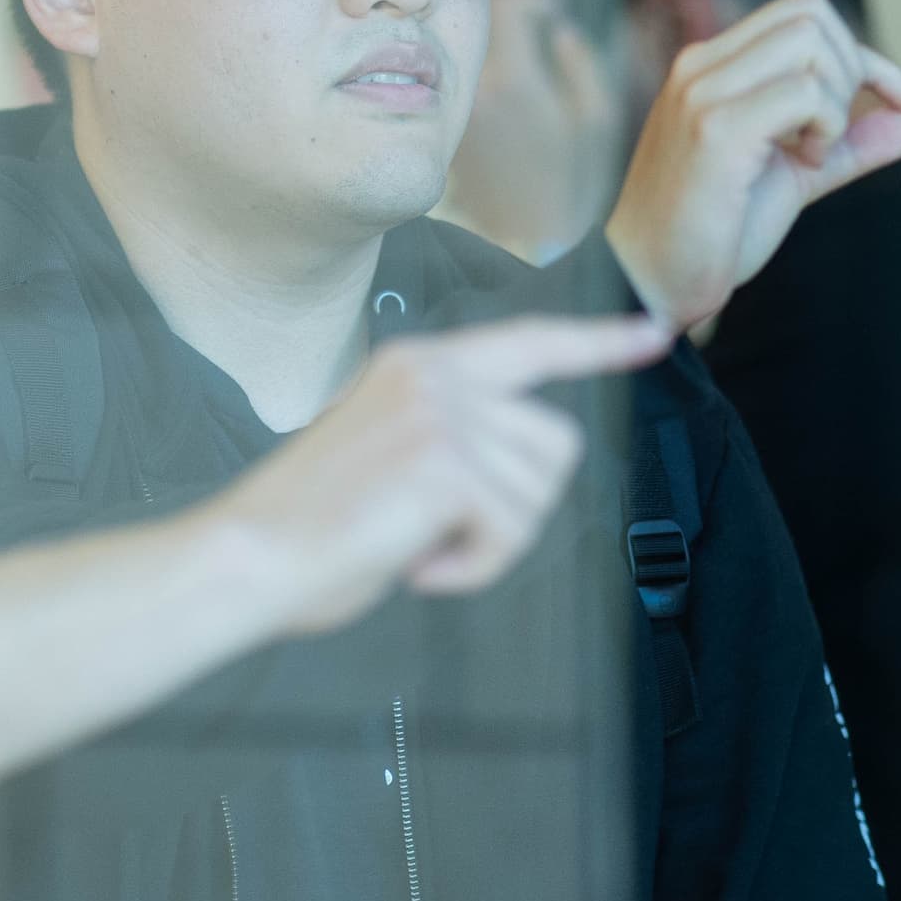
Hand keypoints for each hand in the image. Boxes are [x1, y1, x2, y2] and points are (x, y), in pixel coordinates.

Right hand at [217, 314, 667, 633]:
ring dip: (491, 541)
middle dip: (521, 504)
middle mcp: (435, 373)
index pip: (530, 341)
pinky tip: (418, 565)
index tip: (653, 333)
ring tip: (418, 546)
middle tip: (443, 533)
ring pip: (539, 493)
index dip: (598, 343)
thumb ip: (451, 436)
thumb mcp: (389, 452)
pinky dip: (474, 567)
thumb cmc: (309, 525)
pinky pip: (510, 531)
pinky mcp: (445, 462)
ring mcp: (441, 413)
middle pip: (556, 443)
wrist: (248, 555)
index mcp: (418, 363)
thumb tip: (519, 471)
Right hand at [600, 0, 900, 327]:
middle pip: (811, 13)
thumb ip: (852, 143)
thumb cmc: (713, 233)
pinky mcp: (715, 130)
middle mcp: (701, 65)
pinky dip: (826, 128)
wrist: (650, 285)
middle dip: (854, 71)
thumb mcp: (795, 176)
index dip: (867, 56)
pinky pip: (805, 93)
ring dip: (837, 101)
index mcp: (711, 66)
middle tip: (832, 138)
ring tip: (810, 154)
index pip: (804, 15)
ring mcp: (703, 93)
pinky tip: (800, 166)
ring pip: (810, 42)